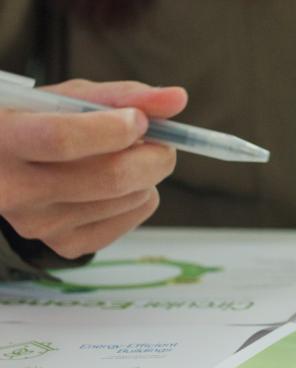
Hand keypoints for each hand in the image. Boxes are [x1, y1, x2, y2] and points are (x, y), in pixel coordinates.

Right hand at [0, 80, 186, 258]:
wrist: (7, 168)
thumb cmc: (38, 123)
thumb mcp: (66, 99)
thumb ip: (121, 96)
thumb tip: (177, 99)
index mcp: (3, 139)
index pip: (63, 140)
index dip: (113, 129)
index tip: (139, 119)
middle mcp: (14, 189)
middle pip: (109, 178)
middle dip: (153, 156)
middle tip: (162, 143)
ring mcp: (38, 224)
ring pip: (128, 199)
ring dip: (146, 176)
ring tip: (128, 159)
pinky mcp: (63, 244)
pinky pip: (129, 219)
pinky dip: (141, 199)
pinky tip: (119, 185)